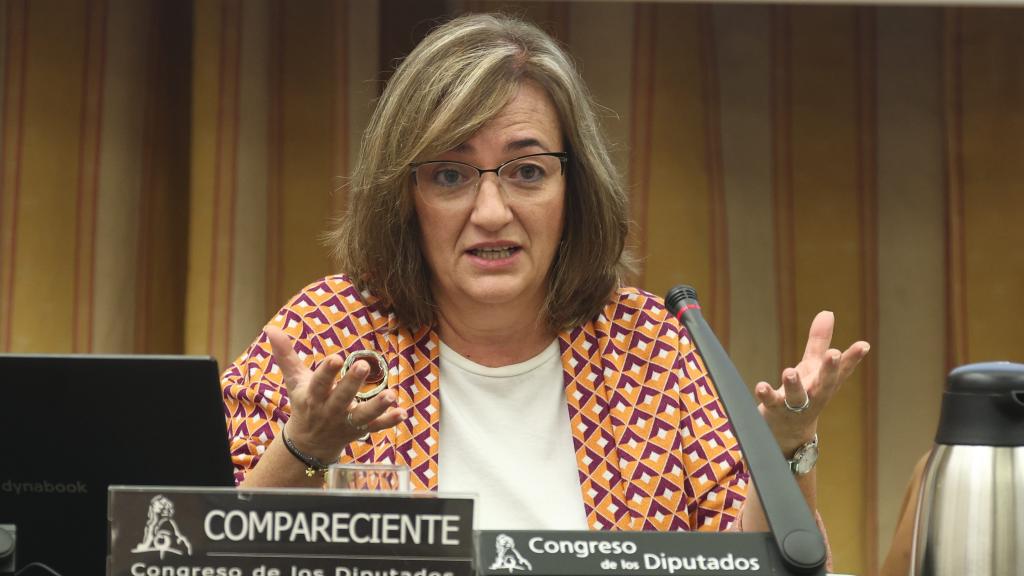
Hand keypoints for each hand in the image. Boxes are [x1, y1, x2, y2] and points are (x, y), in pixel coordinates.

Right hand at [265, 326, 406, 460]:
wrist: (308, 444)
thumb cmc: (304, 403)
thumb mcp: (294, 381)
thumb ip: (285, 355)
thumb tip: (270, 328)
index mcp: (313, 397)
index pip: (319, 383)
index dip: (326, 372)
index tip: (335, 358)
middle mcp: (330, 410)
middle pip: (342, 398)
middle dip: (352, 384)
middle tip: (363, 366)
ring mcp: (346, 422)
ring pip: (362, 416)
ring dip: (377, 406)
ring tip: (391, 395)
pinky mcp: (360, 430)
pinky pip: (377, 427)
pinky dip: (389, 421)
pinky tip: (403, 413)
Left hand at [754, 311, 869, 453]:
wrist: (787, 431)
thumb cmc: (804, 393)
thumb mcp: (812, 366)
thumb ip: (819, 342)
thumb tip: (828, 312)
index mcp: (825, 382)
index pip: (842, 370)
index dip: (852, 358)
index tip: (863, 345)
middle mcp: (814, 395)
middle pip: (825, 384)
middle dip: (829, 369)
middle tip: (834, 354)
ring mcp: (796, 406)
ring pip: (798, 397)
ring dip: (794, 385)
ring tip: (789, 372)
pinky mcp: (775, 410)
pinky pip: (771, 403)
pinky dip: (766, 395)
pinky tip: (760, 386)